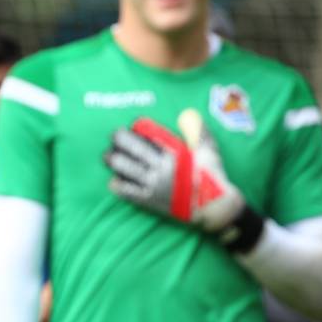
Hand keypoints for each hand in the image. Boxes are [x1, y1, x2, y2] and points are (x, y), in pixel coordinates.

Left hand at [104, 108, 245, 234]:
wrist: (214, 207)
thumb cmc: (212, 177)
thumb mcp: (209, 151)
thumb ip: (198, 132)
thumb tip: (189, 115)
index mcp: (174, 156)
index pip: (150, 140)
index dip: (136, 132)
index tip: (129, 126)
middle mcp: (161, 170)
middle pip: (134, 152)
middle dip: (121, 142)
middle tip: (114, 137)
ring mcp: (154, 186)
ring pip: (127, 171)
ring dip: (115, 162)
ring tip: (106, 157)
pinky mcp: (151, 201)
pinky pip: (130, 193)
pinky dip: (119, 186)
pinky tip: (112, 181)